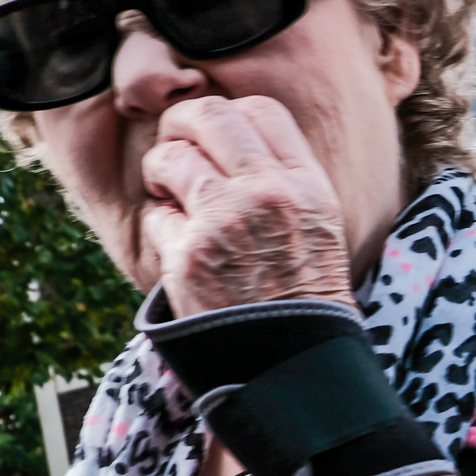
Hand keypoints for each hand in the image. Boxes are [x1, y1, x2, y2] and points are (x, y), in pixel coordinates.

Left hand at [141, 95, 354, 317]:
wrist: (297, 363)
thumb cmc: (307, 300)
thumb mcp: (320, 230)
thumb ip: (285, 183)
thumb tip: (235, 144)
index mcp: (307, 188)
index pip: (260, 111)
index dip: (228, 116)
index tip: (214, 139)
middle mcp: (270, 195)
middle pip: (208, 116)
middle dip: (180, 126)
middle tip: (175, 149)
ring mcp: (228, 221)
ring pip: (170, 158)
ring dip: (161, 174)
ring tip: (171, 198)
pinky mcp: (191, 254)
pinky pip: (156, 216)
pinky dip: (162, 230)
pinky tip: (183, 252)